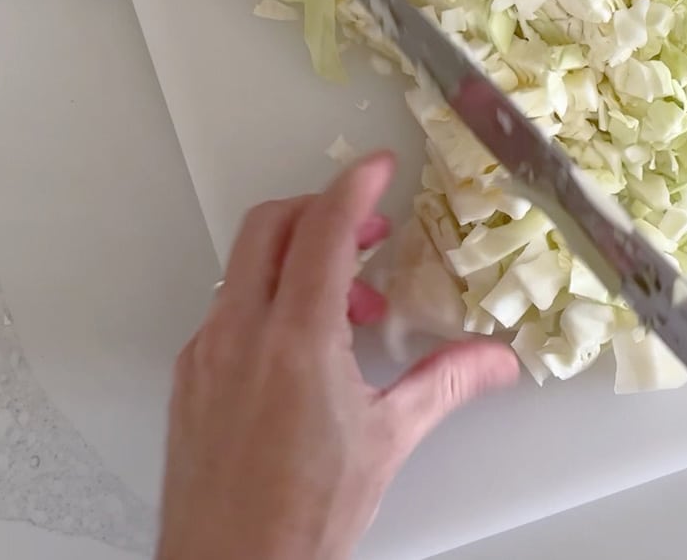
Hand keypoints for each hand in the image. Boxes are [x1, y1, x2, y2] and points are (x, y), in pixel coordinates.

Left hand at [156, 152, 519, 559]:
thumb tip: (495, 362)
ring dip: (298, 261)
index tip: (377, 168)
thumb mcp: (388, 441)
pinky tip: (302, 347)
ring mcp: (207, 355)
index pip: (324, 231)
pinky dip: (268, 300)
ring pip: (245, 268)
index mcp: (297, 340)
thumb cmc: (302, 518)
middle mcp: (241, 334)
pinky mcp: (191, 379)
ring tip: (349, 307)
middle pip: (271, 227)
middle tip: (367, 230)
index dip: (354, 188)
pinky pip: (227, 310)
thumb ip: (445, 384)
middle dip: (321, 210)